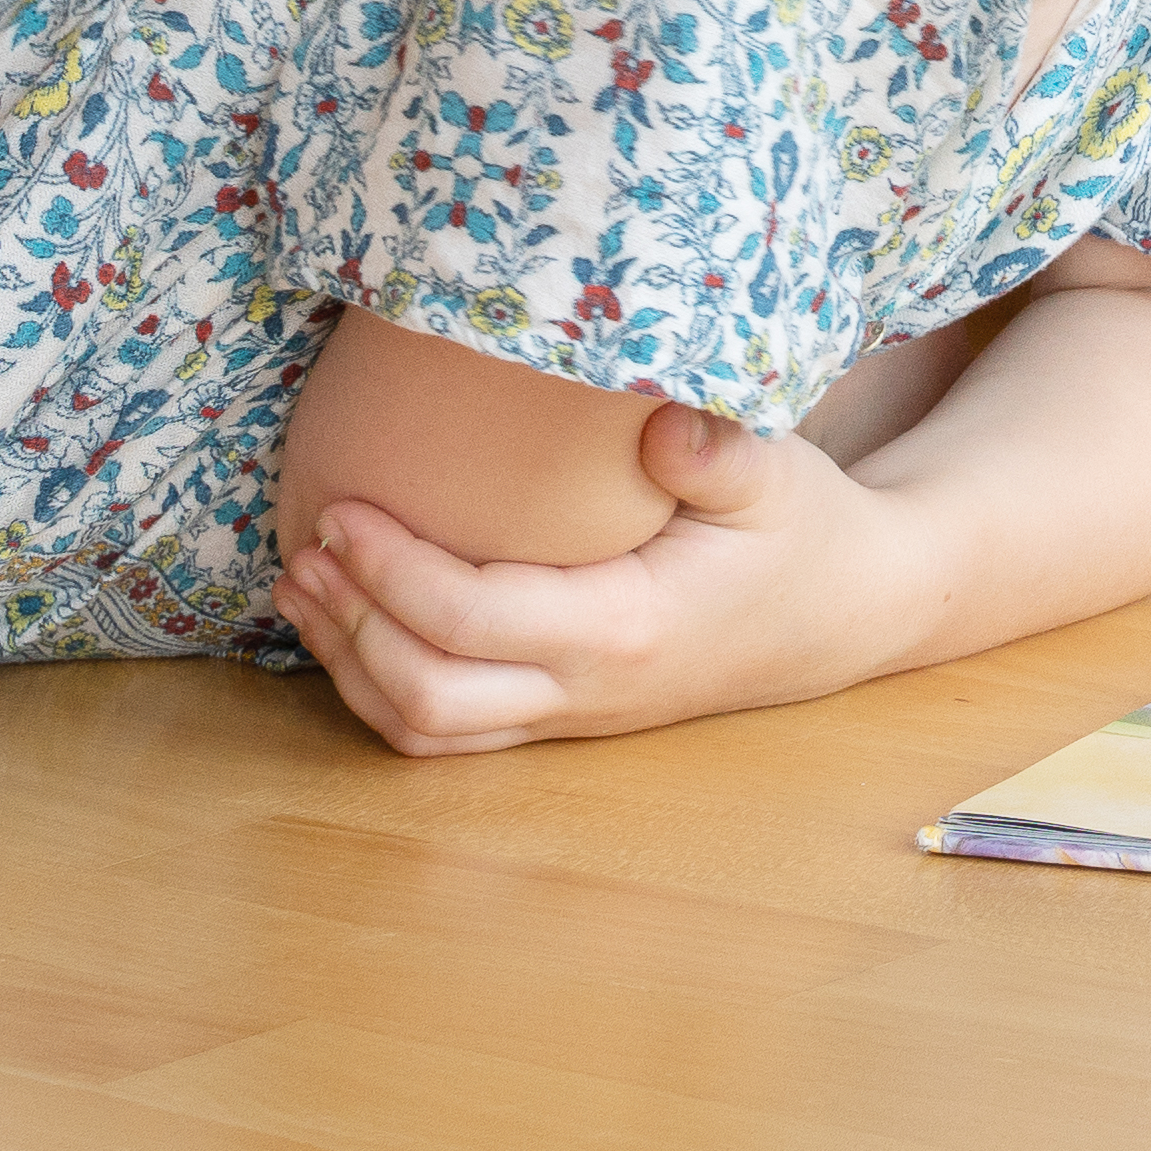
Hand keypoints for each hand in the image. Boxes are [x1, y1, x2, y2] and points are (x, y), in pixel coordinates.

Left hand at [271, 402, 943, 754]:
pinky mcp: (562, 717)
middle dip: (349, 627)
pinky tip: (355, 627)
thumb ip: (721, 453)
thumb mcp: (779, 477)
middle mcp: (588, 691)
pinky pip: (450, 729)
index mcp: (627, 630)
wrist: (846, 614)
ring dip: (350, 666)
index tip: (339, 508)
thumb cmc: (804, 533)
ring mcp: (571, 715)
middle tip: (305, 551)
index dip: (391, 571)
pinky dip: (384, 689)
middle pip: (427, 695)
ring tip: (303, 588)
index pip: (473, 617)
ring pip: (426, 728)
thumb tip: (661, 421)